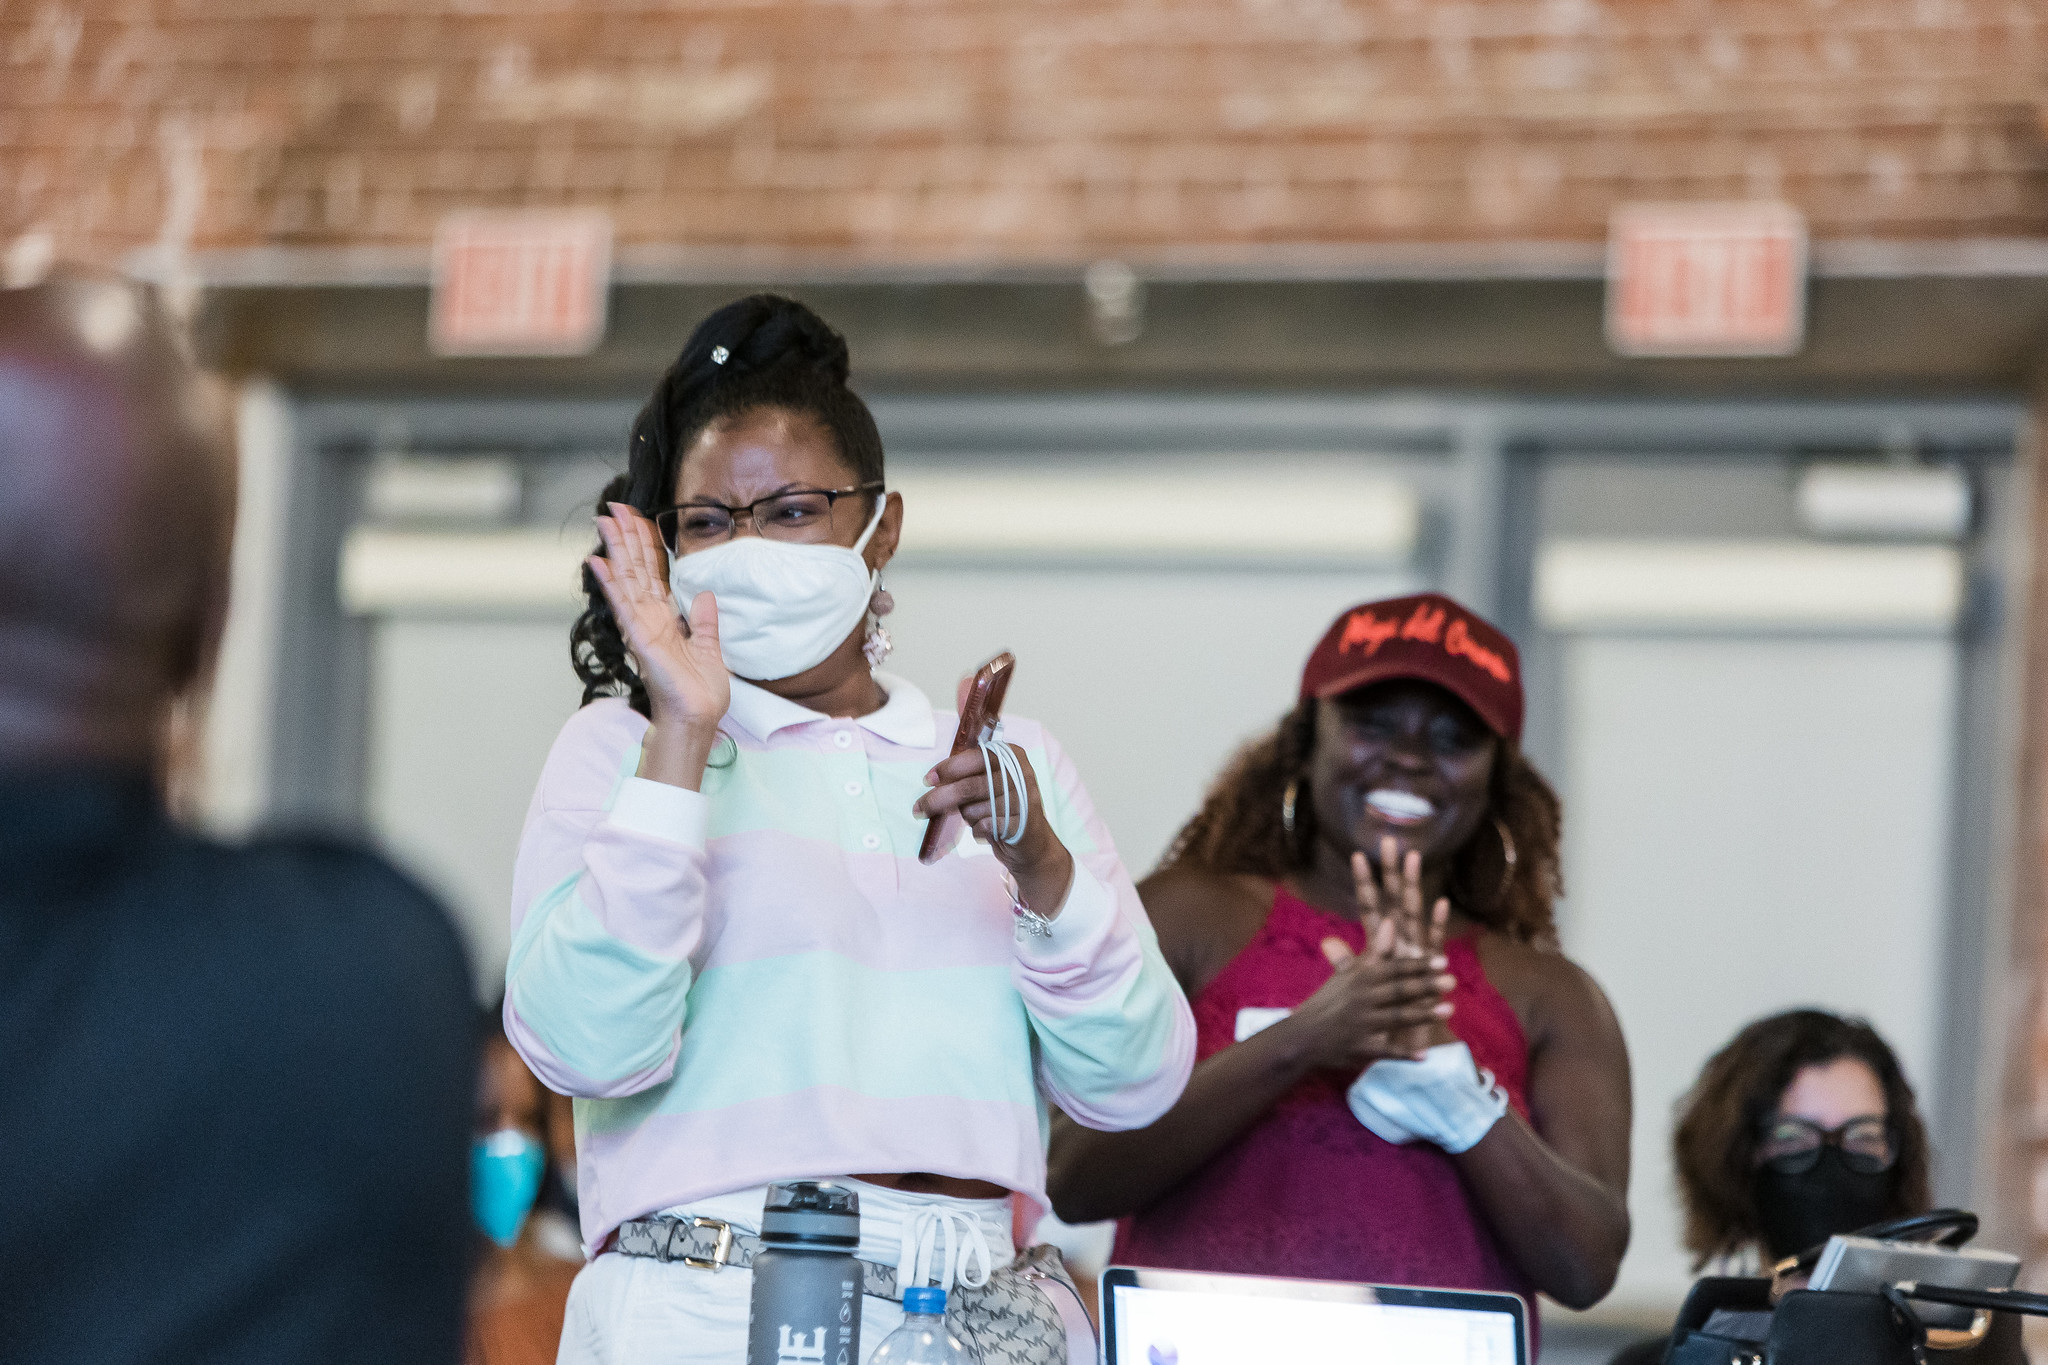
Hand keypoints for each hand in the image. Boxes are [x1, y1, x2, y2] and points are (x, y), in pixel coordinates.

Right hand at [588, 503, 729, 788]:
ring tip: (604, 519)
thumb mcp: (709, 648)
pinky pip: (624, 606)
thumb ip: (705, 621)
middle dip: (626, 536)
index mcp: (665, 618)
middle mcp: (649, 618)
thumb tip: (706, 594)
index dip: (646, 544)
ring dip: (616, 548)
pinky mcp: (641, 640)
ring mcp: (642, 627)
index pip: (653, 573)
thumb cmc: (700, 691)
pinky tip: (599, 561)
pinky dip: (611, 584)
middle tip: (614, 506)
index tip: (638, 516)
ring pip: (627, 579)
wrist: (698, 718)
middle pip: (636, 569)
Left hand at [913, 743, 1074, 915]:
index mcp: (1012, 755)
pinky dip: (977, 832)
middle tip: (919, 809)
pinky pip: (984, 827)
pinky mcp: (1023, 824)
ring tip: (974, 817)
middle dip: (939, 799)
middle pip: (969, 786)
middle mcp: (1020, 774)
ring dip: (966, 817)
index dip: (949, 768)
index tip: (928, 779)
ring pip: (974, 809)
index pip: (975, 757)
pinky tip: (984, 831)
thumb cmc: (1003, 806)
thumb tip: (942, 740)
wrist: (1032, 844)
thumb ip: (969, 764)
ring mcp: (1024, 800)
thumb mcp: (990, 778)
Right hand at [1278, 915, 1455, 1071]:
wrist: (1301, 1037)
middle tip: (1452, 981)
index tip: (1443, 961)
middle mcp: (1361, 1000)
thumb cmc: (1329, 1001)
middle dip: (1426, 986)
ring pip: (1397, 1018)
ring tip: (1449, 1010)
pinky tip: (1424, 1055)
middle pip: (1399, 991)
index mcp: (1359, 979)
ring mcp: (1361, 1026)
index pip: (1394, 969)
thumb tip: (1392, 921)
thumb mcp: (1348, 974)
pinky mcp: (1361, 1050)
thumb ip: (1375, 952)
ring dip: (1423, 1015)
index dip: (1419, 965)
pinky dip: (1404, 1055)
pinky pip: (1386, 1052)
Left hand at [1352, 840, 1456, 1052]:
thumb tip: (1327, 942)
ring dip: (1413, 885)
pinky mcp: (1428, 967)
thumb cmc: (1378, 1011)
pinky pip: (1434, 941)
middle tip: (1389, 841)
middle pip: (1393, 899)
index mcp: (1381, 942)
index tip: (1355, 855)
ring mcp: (1415, 950)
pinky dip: (1437, 922)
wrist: (1399, 1040)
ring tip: (1413, 858)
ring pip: (1413, 911)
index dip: (1364, 882)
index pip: (1370, 906)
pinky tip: (1440, 901)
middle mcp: (1400, 940)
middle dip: (1391, 871)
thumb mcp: (1359, 984)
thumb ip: (1346, 963)